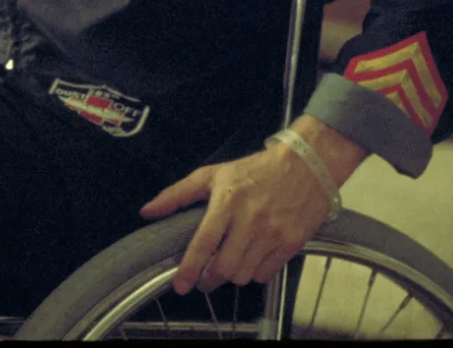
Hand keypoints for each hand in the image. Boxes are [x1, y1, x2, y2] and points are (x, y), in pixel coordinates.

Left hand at [137, 117, 366, 294]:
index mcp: (228, 201)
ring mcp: (273, 234)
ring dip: (232, 275)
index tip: (180, 285)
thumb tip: (147, 212)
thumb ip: (177, 194)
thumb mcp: (212, 175)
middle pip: (224, 268)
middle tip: (203, 279)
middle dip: (209, 279)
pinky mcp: (292, 244)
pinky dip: (254, 273)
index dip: (189, 268)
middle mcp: (251, 220)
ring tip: (229, 263)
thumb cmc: (254, 171)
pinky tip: (251, 258)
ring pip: (244, 275)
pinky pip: (265, 274)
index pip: (204, 243)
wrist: (305, 167)